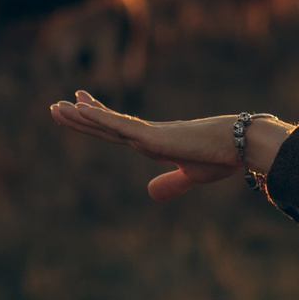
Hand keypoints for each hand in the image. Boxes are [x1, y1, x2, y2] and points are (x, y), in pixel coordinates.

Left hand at [48, 92, 288, 200]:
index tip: (81, 107)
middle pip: (107, 125)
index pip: (119, 131)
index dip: (99, 121)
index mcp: (155, 144)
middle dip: (82, 116)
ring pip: (108, 124)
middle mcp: (148, 135)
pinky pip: (120, 126)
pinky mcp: (153, 136)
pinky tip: (81, 110)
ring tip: (57, 107)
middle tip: (57, 106)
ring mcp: (149, 134)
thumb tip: (149, 193)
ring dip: (82, 116)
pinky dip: (99, 118)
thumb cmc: (222, 158)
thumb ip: (170, 184)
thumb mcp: (192, 176)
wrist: (241, 146)